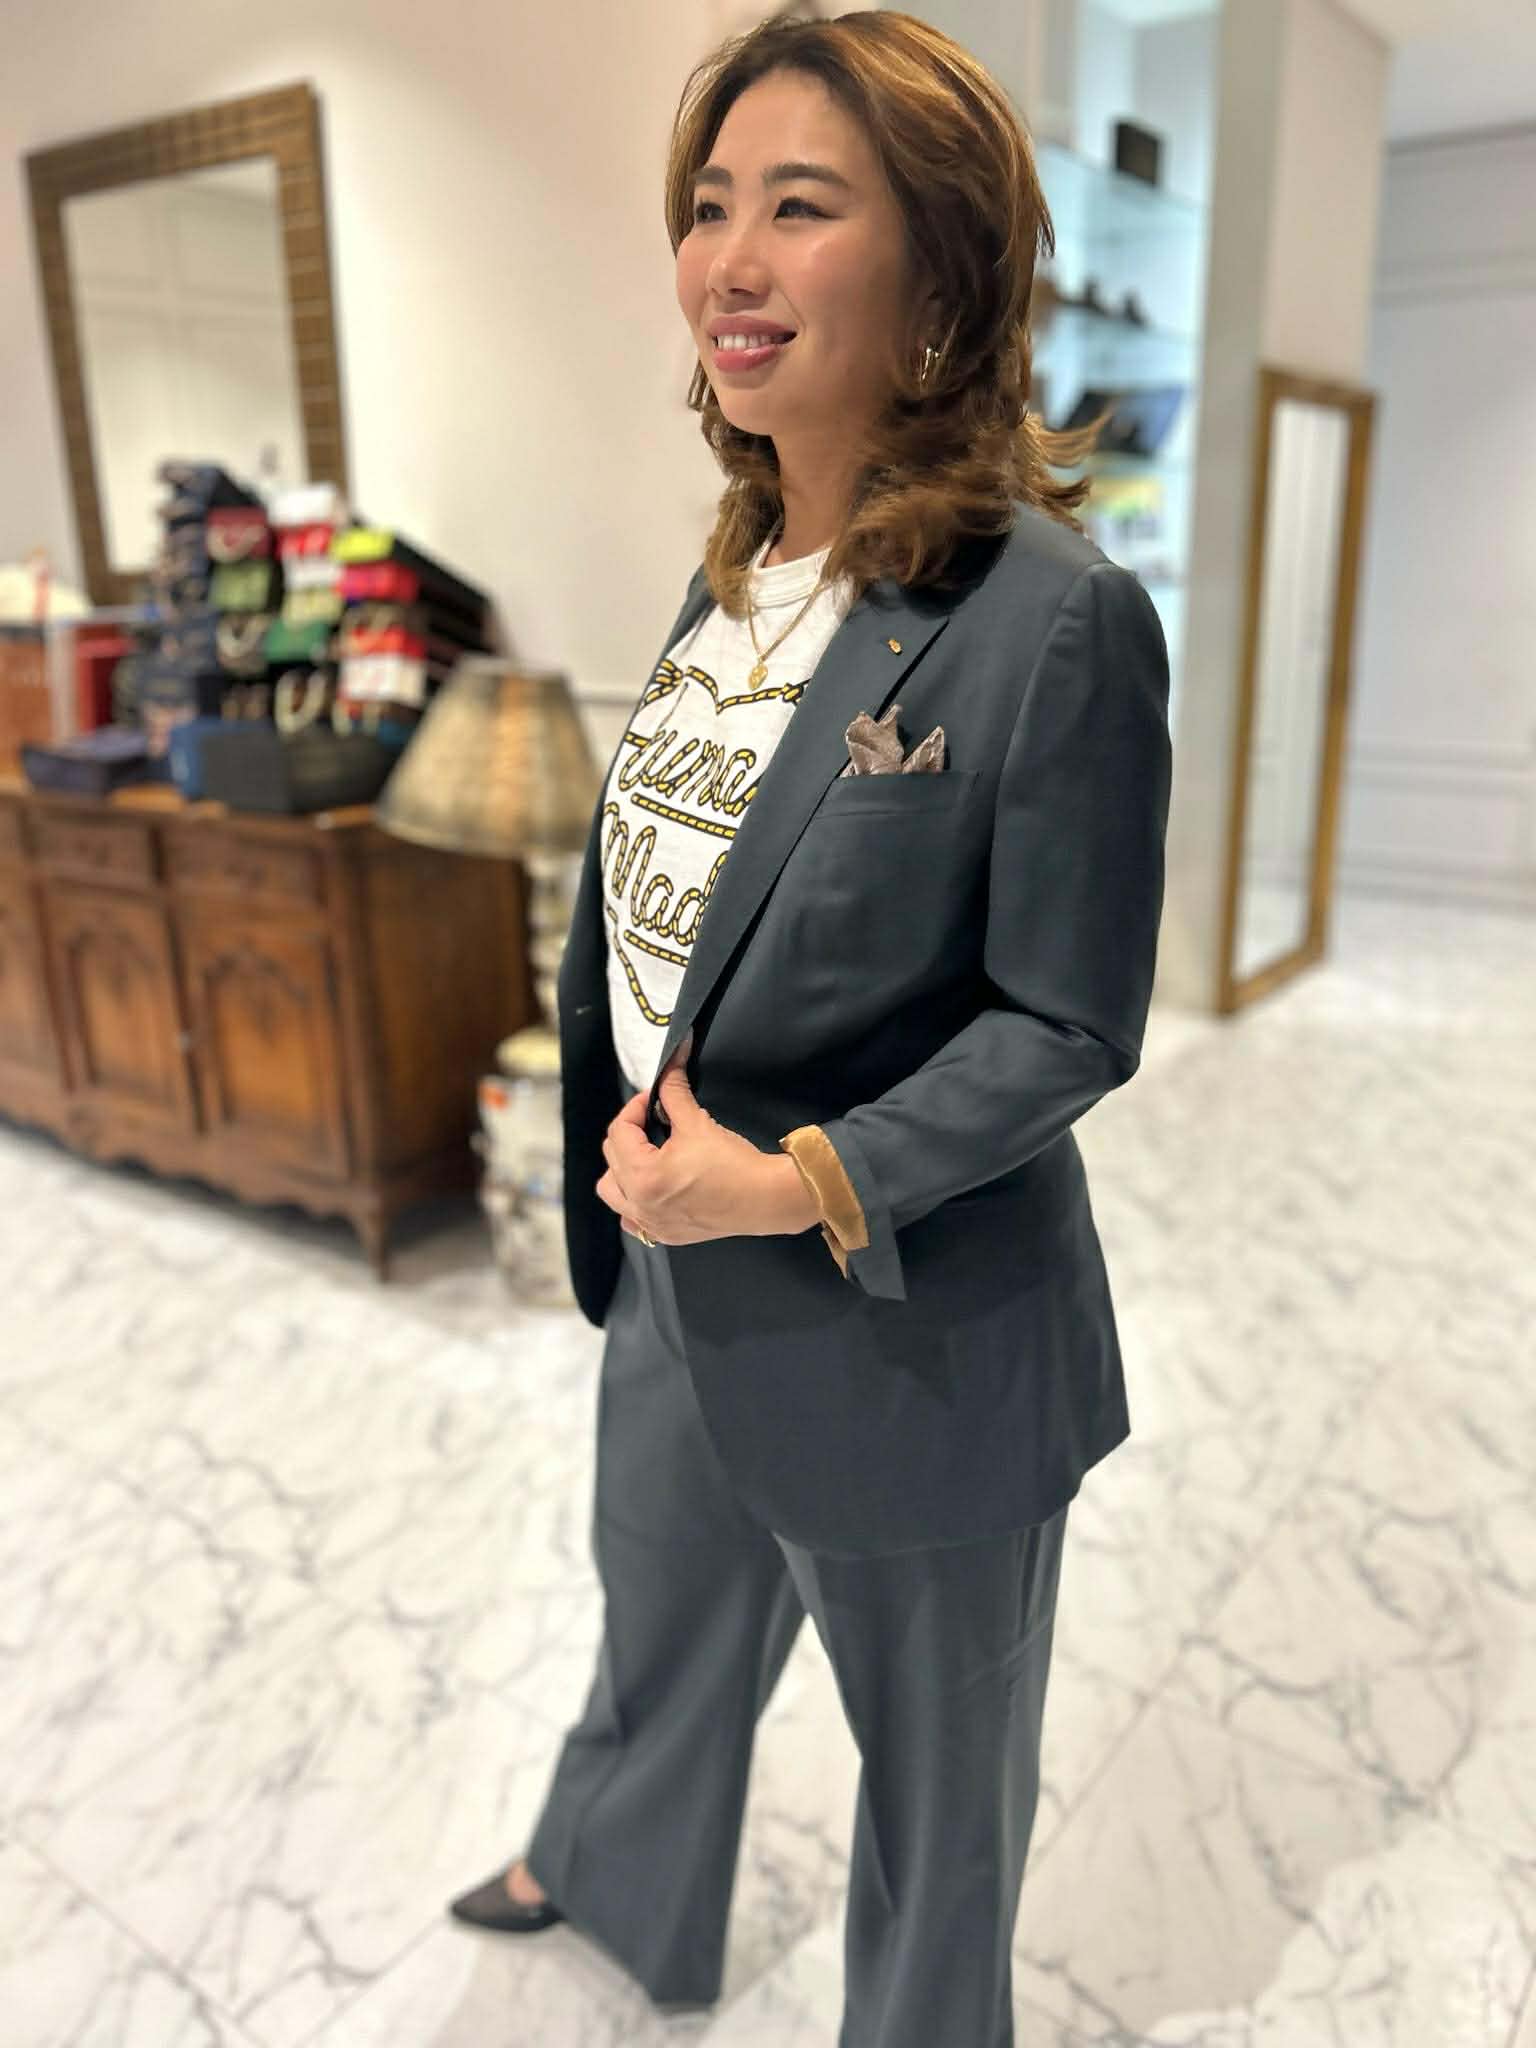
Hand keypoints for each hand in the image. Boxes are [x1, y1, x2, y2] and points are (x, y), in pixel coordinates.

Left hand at [595, 1051, 819, 1246]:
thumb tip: (669, 1065)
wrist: (764, 1198)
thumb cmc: (734, 1165)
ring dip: (621, 1168)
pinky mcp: (665, 1234)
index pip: (620, 1130)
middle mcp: (640, 1204)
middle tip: (652, 1120)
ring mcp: (651, 1223)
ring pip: (611, 1191)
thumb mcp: (698, 1122)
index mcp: (643, 1175)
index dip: (635, 1106)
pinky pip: (631, 1219)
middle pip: (612, 1157)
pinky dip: (632, 1202)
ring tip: (644, 1154)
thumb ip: (673, 1091)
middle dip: (629, 1133)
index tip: (652, 1098)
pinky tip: (650, 1189)